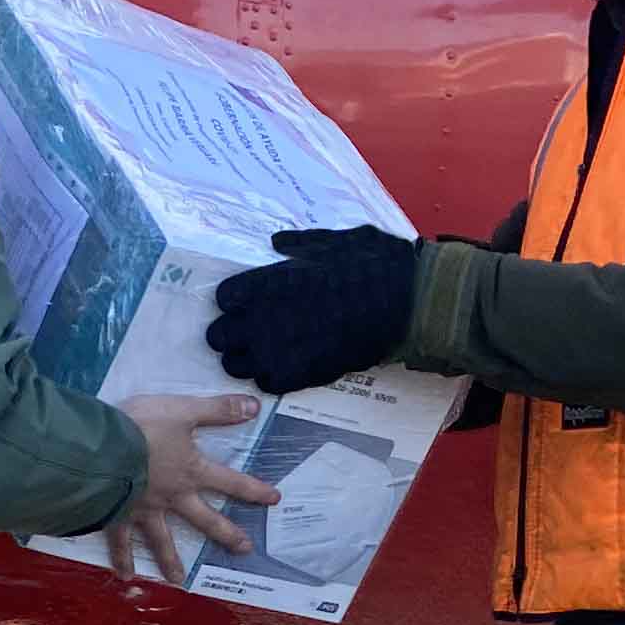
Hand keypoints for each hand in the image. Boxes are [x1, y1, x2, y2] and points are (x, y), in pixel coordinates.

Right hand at [104, 393, 282, 588]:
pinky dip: (122, 559)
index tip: (274, 500)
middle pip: (205, 520)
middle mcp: (173, 497)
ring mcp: (145, 511)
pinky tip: (125, 577)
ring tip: (179, 581)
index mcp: (191, 472)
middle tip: (243, 550)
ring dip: (171, 561)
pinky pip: (121, 541)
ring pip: (162, 540)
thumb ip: (218, 410)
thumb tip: (255, 407)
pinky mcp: (117, 516)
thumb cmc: (142, 427)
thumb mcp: (184, 410)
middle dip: (226, 534)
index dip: (254, 489)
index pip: (230, 482)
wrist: (101, 449)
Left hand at [206, 227, 420, 397]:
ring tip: (267, 351)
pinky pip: (266, 383)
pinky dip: (271, 377)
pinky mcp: (300, 375)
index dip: (237, 300)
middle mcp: (262, 318)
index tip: (250, 300)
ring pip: (235, 365)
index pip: (224, 297)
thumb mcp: (334, 241)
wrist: (406, 304)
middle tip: (253, 330)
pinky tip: (286, 366)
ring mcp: (279, 351)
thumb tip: (278, 242)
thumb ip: (300, 245)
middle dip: (232, 332)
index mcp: (266, 282)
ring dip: (246, 359)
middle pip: (218, 335)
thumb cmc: (372, 265)